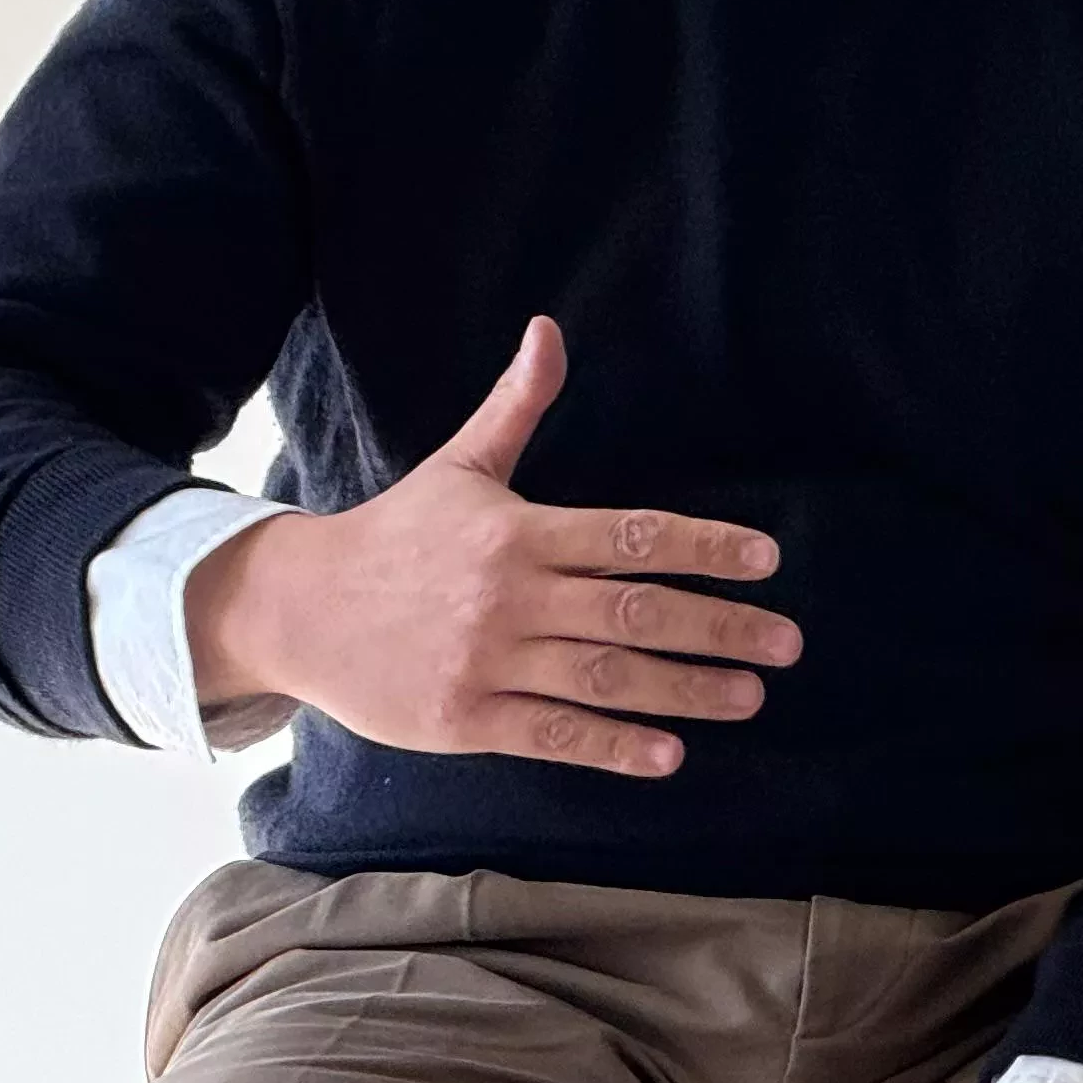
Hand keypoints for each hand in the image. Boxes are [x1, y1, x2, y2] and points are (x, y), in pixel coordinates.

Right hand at [182, 315, 799, 778]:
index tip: (766, 560)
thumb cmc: (394, 534)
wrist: (296, 607)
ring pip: (605, 678)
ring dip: (685, 690)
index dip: (704, 547)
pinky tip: (669, 754)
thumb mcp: (459, 465)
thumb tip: (549, 328)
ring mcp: (487, 660)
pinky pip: (553, 733)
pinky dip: (612, 746)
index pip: (632, 536)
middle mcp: (510, 596)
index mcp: (519, 531)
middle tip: (786, 643)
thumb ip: (516, 406)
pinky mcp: (465, 717)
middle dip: (718, 627)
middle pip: (634, 611)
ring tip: (750, 696)